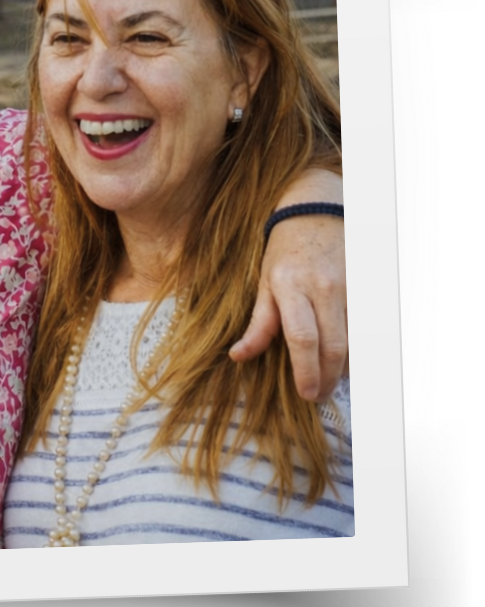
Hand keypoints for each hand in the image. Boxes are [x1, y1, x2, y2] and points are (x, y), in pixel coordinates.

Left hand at [230, 191, 347, 401]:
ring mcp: (351, 286)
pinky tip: (346, 360)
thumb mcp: (264, 282)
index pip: (302, 337)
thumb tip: (238, 356)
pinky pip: (368, 329)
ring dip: (344, 368)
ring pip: (356, 341)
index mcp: (291, 286)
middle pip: (333, 346)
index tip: (306, 393)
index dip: (306, 370)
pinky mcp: (369, 287)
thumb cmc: (285, 251)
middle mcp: (324, 287)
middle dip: (327, 378)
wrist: (316, 211)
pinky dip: (359, 350)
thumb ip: (258, 324)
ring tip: (329, 381)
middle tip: (317, 395)